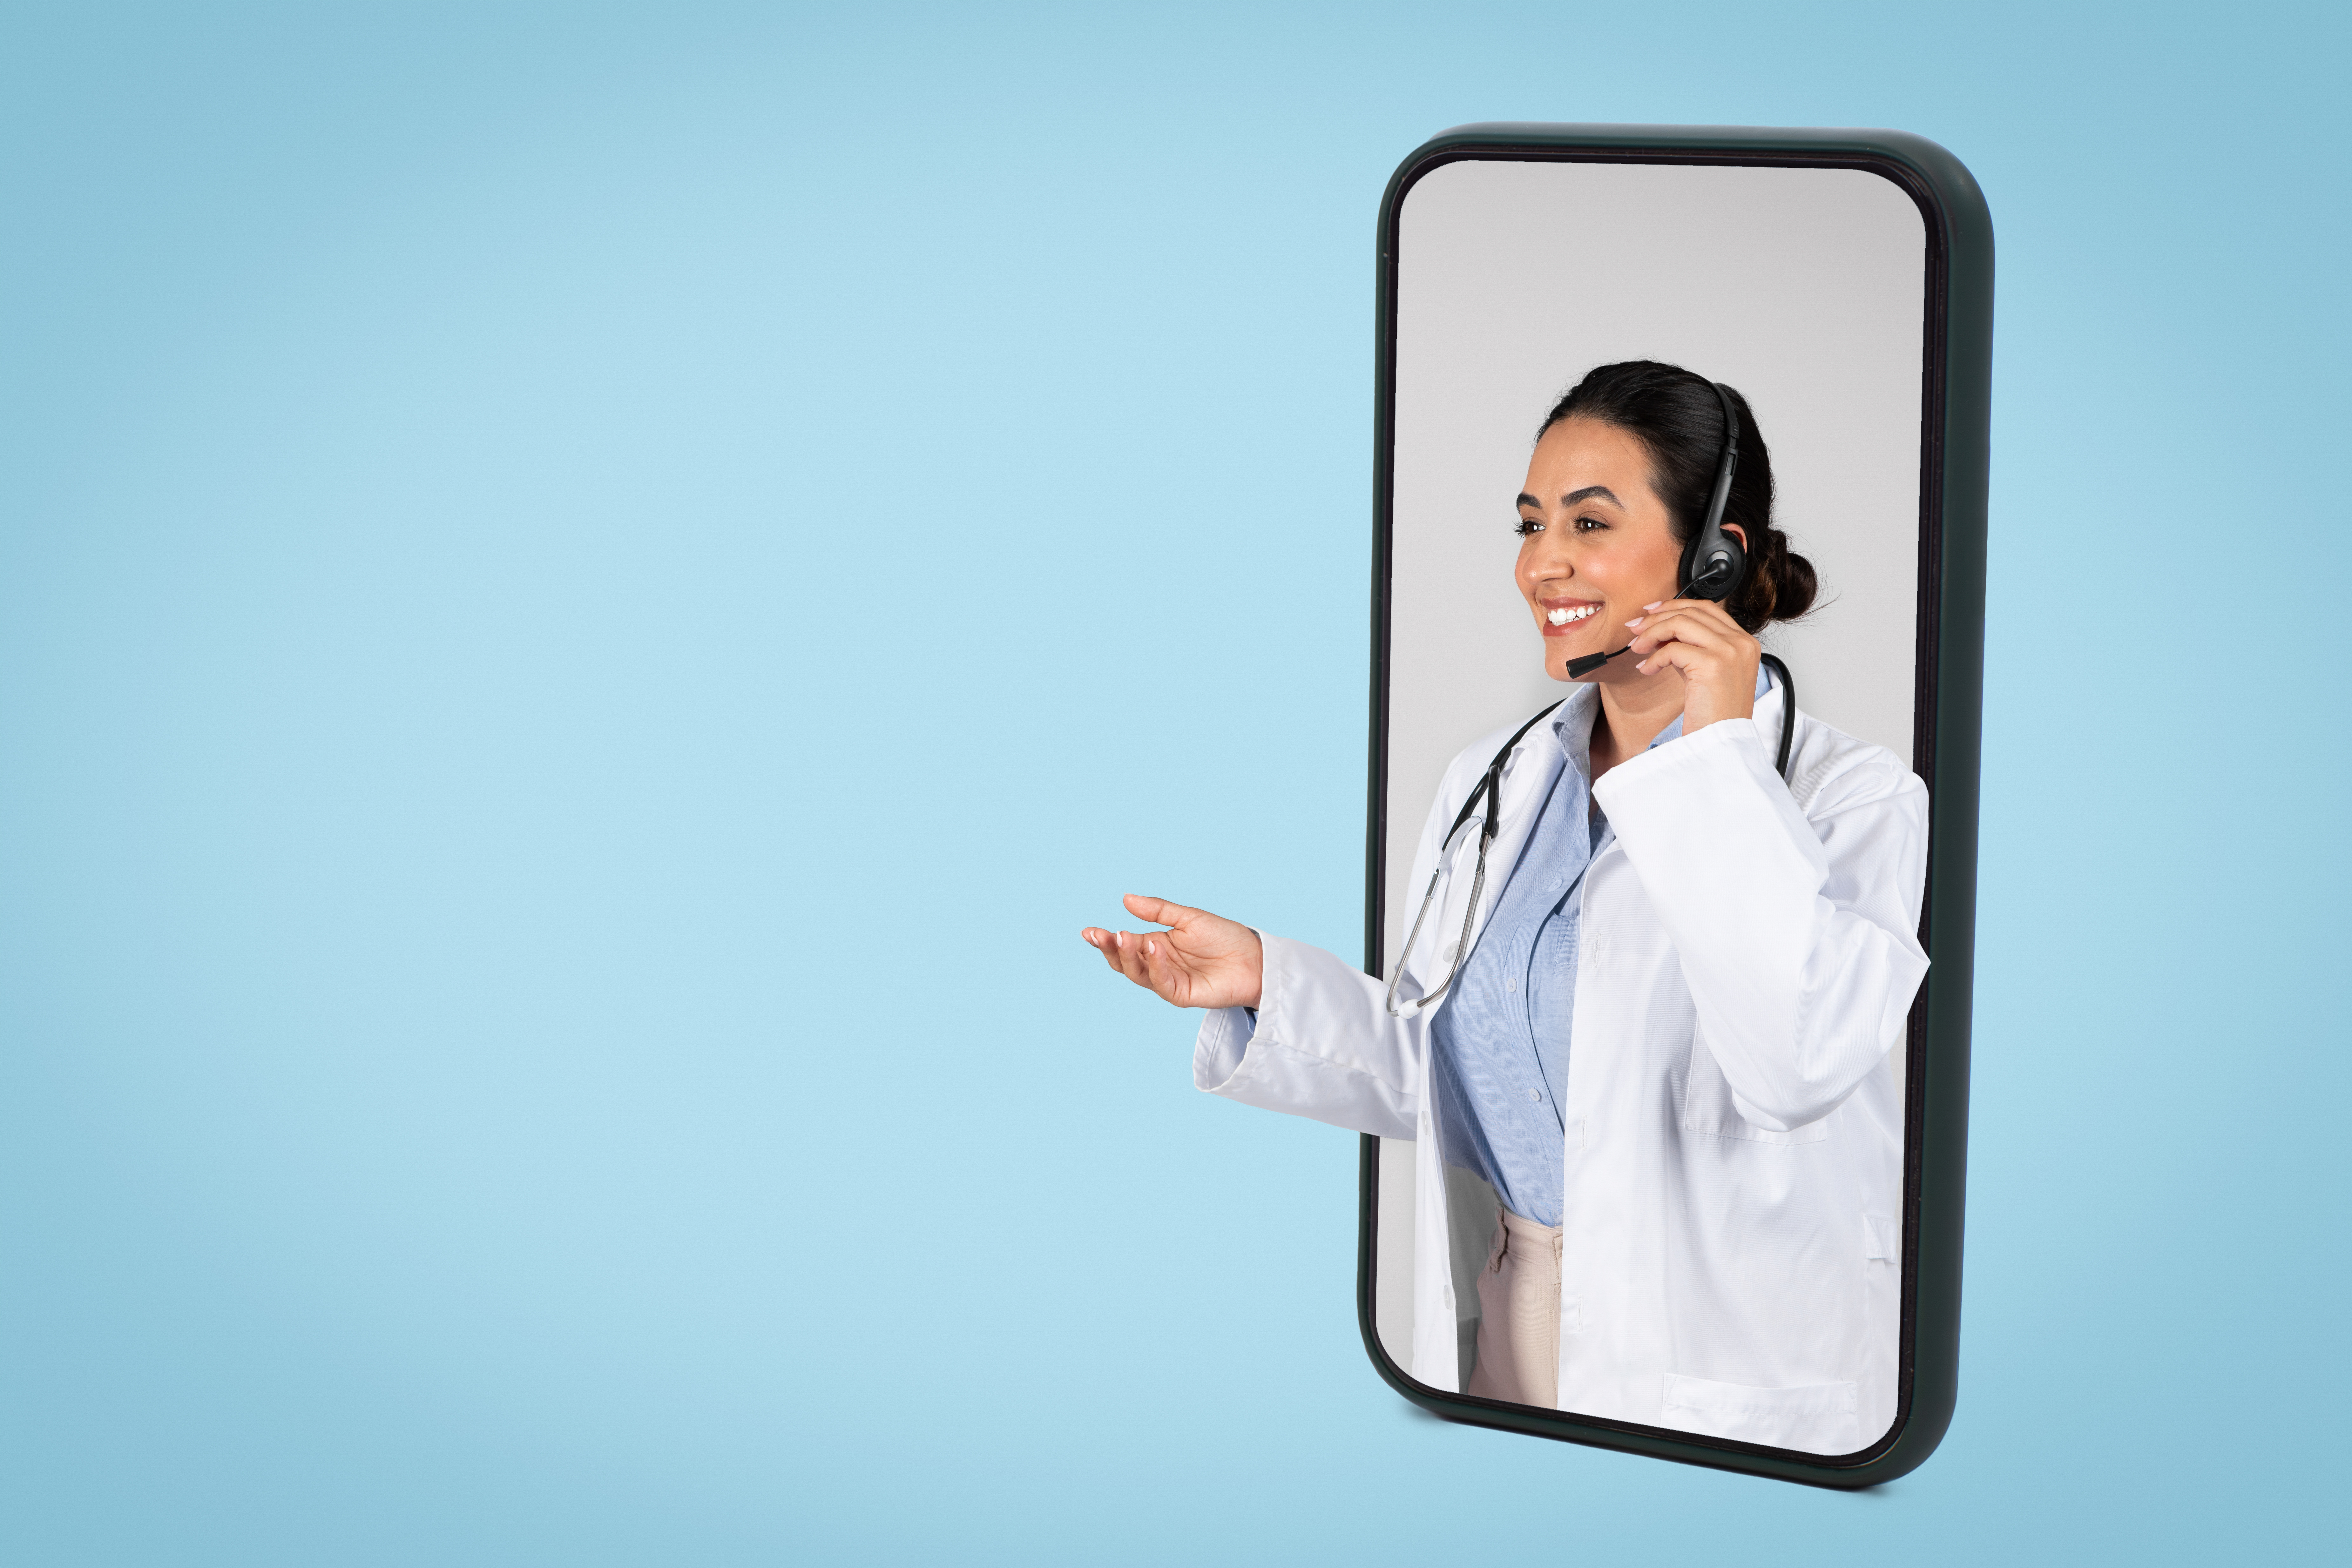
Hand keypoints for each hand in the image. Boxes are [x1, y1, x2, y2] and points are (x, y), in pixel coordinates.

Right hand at [1081, 895, 1263, 1009]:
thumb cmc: (1224, 937)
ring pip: (1138, 975)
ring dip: (1129, 957)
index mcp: (1156, 946)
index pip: (1124, 945)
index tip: (1088, 931)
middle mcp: (1158, 965)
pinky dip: (1156, 966)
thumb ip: (1157, 911)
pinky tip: (1154, 948)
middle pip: (1125, 963)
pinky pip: (1162, 984)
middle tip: (1102, 934)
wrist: (1253, 958)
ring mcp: (1168, 981)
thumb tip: (1126, 898)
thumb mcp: (1187, 917)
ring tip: (1125, 936)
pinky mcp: (1181, 995)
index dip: (1105, 940)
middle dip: (1110, 949)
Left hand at [1623, 597, 1760, 732]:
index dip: (1675, 605)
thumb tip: (1660, 629)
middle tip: (1635, 629)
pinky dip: (1653, 658)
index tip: (1651, 611)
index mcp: (1744, 642)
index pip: (1707, 609)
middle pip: (1691, 612)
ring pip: (1680, 624)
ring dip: (1651, 633)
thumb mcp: (1705, 671)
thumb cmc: (1714, 713)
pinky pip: (1672, 650)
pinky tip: (1646, 669)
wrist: (1721, 742)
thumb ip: (1692, 647)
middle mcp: (1741, 643)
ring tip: (1637, 648)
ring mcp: (1730, 651)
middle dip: (1657, 617)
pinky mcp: (1713, 665)